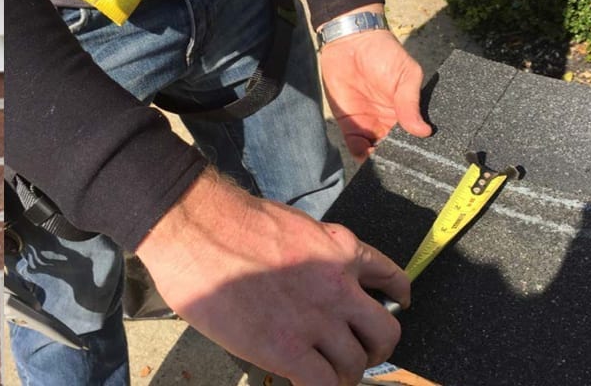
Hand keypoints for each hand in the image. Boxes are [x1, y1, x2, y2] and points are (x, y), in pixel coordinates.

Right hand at [136, 171, 409, 385]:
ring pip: (355, 364)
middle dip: (374, 348)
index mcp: (340, 249)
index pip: (390, 277)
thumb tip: (311, 277)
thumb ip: (312, 252)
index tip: (396, 303)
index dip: (396, 296)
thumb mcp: (291, 225)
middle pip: (385, 333)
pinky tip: (301, 381)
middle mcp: (339, 286)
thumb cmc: (227, 220)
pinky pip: (323, 384)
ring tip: (324, 373)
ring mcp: (316, 320)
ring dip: (342, 372)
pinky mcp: (287, 349)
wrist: (194, 227)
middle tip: (356, 353)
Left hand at [316, 19, 432, 160]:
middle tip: (400, 167)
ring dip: (378, 159)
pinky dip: (359, 152)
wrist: (351, 41)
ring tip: (383, 164)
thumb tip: (423, 131)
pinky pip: (354, 143)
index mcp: (406, 111)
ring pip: (376, 150)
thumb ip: (410, 103)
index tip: (420, 162)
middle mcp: (389, 121)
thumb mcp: (406, 76)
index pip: (414, 137)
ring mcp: (369, 122)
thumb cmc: (385, 53)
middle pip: (396, 148)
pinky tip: (365, 156)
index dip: (417, 149)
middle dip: (397, 158)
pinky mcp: (348, 121)